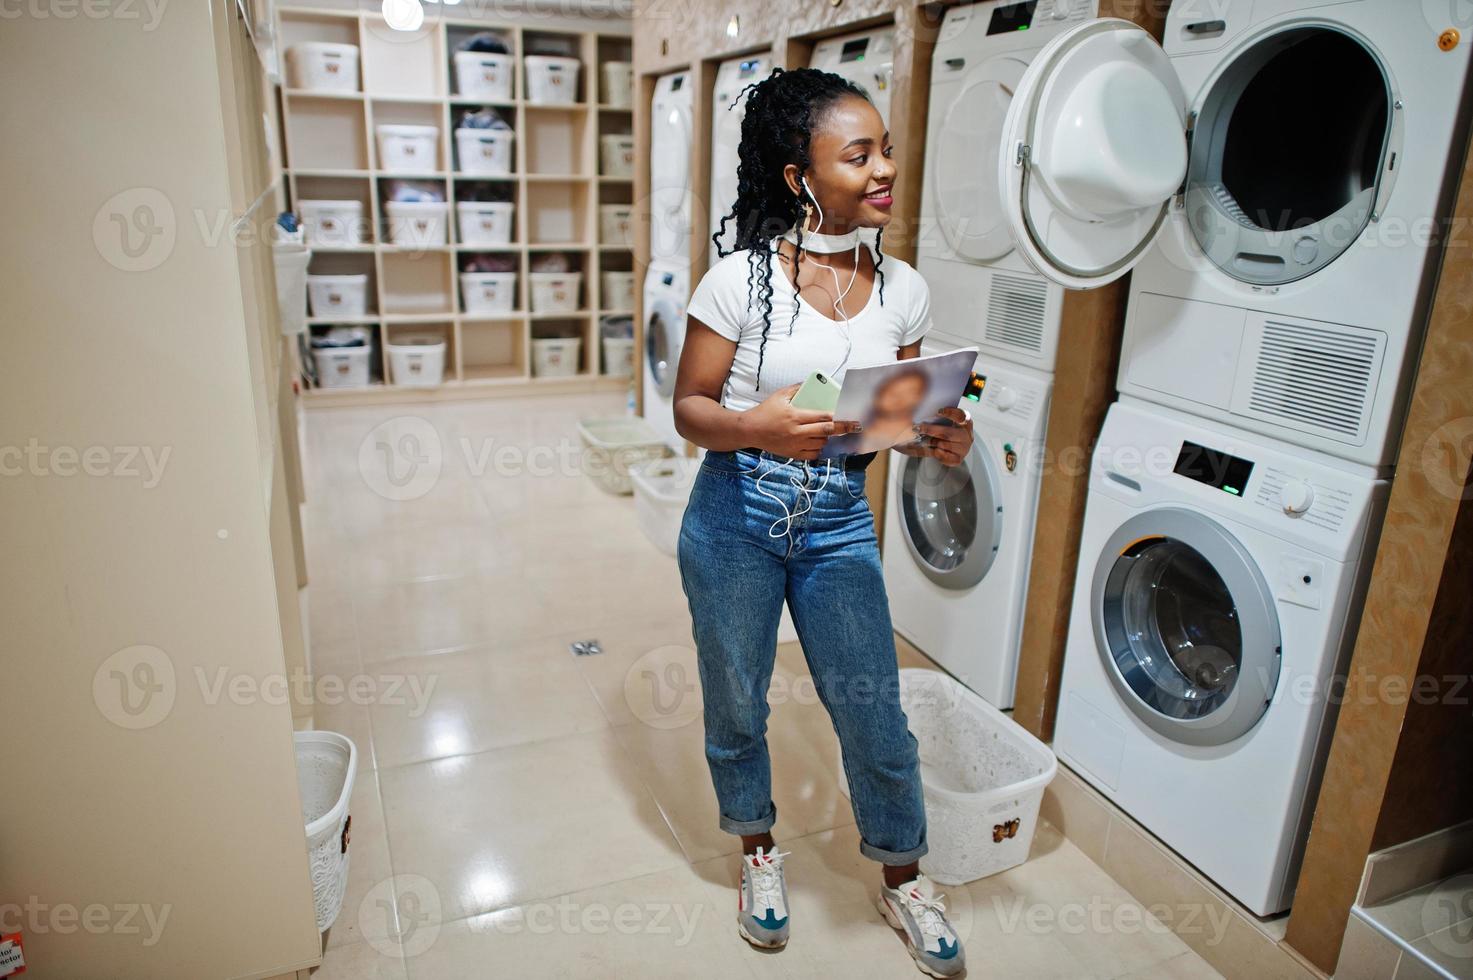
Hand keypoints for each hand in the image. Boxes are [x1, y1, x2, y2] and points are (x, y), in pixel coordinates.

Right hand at [743, 383, 861, 460]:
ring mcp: (795, 445)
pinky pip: (812, 455)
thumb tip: (814, 383)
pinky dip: (819, 450)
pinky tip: (822, 444)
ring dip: (829, 438)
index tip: (851, 416)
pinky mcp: (792, 454)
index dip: (840, 417)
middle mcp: (797, 432)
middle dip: (844, 428)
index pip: (823, 417)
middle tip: (856, 427)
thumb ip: (797, 388)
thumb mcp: (780, 396)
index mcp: (795, 416)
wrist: (750, 430)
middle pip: (827, 431)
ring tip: (832, 432)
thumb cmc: (765, 411)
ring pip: (821, 444)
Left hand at [911, 406, 973, 466]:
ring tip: (921, 440)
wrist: (952, 448)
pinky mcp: (958, 459)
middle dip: (931, 430)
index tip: (938, 411)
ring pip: (944, 445)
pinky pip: (943, 457)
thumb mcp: (947, 422)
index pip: (960, 416)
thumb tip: (922, 412)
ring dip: (931, 442)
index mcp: (966, 422)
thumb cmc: (947, 431)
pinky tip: (929, 450)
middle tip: (917, 428)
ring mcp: (964, 448)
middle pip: (948, 433)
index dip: (950, 413)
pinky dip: (935, 453)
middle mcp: (966, 435)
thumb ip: (940, 418)